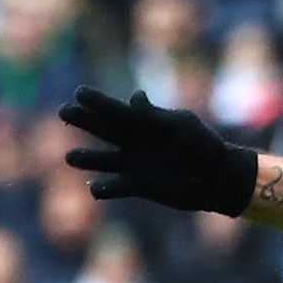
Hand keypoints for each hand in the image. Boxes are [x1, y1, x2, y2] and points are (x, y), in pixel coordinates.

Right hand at [60, 87, 258, 214]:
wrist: (218, 177)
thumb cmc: (204, 145)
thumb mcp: (184, 125)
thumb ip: (157, 114)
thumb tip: (135, 98)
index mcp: (141, 121)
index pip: (112, 107)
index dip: (95, 100)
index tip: (80, 93)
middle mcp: (131, 140)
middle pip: (99, 128)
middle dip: (81, 119)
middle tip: (64, 112)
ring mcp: (131, 164)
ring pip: (99, 159)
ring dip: (84, 158)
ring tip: (70, 156)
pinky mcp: (137, 186)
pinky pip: (114, 188)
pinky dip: (103, 189)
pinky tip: (96, 188)